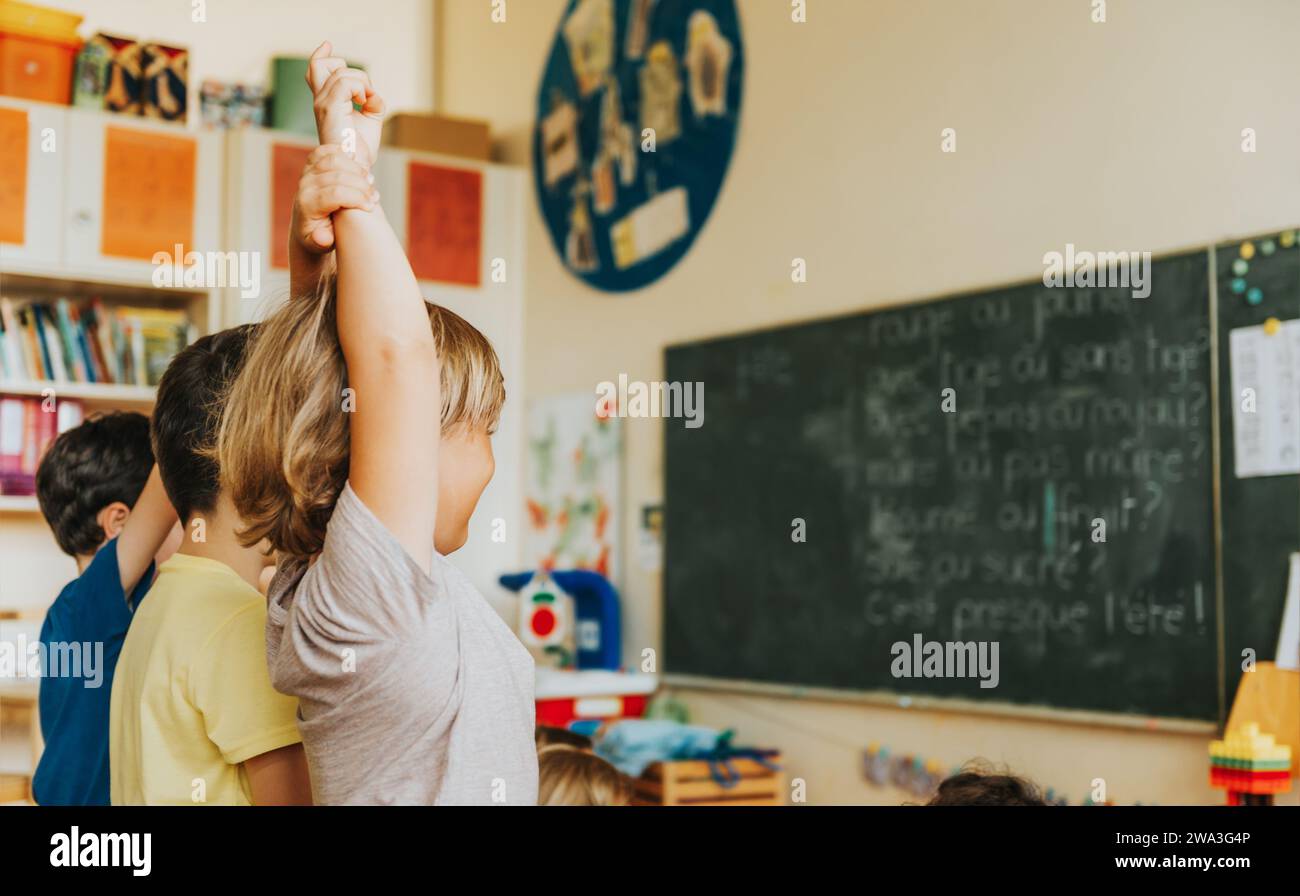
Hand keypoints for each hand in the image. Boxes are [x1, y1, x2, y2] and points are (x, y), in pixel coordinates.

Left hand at [291, 144, 377, 254]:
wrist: (307, 225)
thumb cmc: (319, 235)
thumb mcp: (319, 244)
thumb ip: (320, 241)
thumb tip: (323, 238)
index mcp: (308, 204)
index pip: (336, 193)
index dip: (357, 197)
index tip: (371, 206)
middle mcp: (305, 185)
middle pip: (338, 175)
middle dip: (362, 184)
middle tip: (375, 196)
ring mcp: (308, 171)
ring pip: (335, 159)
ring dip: (357, 168)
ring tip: (370, 181)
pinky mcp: (312, 162)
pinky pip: (329, 149)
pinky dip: (346, 153)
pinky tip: (358, 167)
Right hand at [307, 41, 383, 168]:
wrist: (355, 167)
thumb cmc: (361, 149)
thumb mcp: (370, 118)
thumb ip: (371, 100)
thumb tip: (372, 94)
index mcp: (326, 102)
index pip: (315, 71)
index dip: (321, 55)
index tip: (328, 45)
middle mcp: (319, 101)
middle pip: (322, 64)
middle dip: (353, 72)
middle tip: (366, 96)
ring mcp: (321, 103)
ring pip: (341, 72)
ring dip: (363, 83)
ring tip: (368, 103)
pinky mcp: (328, 108)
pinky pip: (345, 83)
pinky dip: (361, 89)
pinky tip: (365, 103)